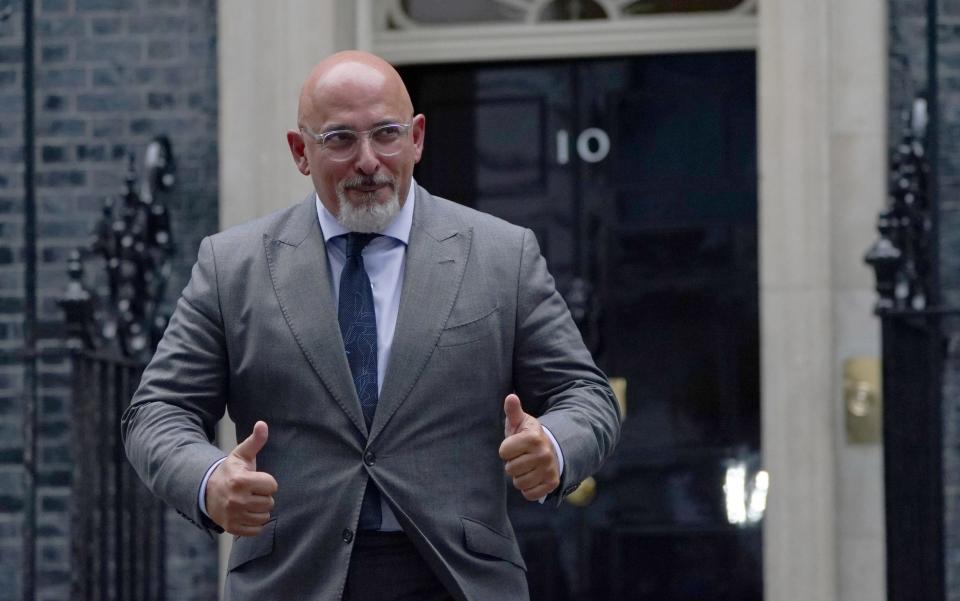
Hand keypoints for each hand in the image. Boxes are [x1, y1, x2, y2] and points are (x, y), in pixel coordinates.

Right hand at [205, 420, 278, 535]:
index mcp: (241, 481)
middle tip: (251, 491)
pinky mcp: (232, 528)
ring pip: (264, 516)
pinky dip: (254, 522)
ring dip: (260, 509)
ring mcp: (233, 516)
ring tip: (248, 501)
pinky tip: (245, 512)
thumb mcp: (241, 454)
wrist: (207, 491)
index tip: (255, 479)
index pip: (272, 485)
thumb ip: (255, 441)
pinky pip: (256, 530)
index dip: (266, 482)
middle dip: (263, 496)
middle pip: (270, 502)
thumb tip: (262, 424)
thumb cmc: (230, 471)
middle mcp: (237, 500)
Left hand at [498, 394, 559, 500]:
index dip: (506, 449)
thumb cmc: (527, 435)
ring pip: (518, 483)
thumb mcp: (520, 422)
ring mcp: (549, 470)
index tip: (515, 445)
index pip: (503, 452)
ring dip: (519, 476)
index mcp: (533, 437)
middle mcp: (543, 454)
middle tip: (522, 457)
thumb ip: (513, 411)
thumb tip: (510, 397)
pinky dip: (528, 488)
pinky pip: (529, 494)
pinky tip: (533, 477)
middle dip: (512, 464)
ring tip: (527, 466)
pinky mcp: (552, 484)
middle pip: (510, 469)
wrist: (551, 449)